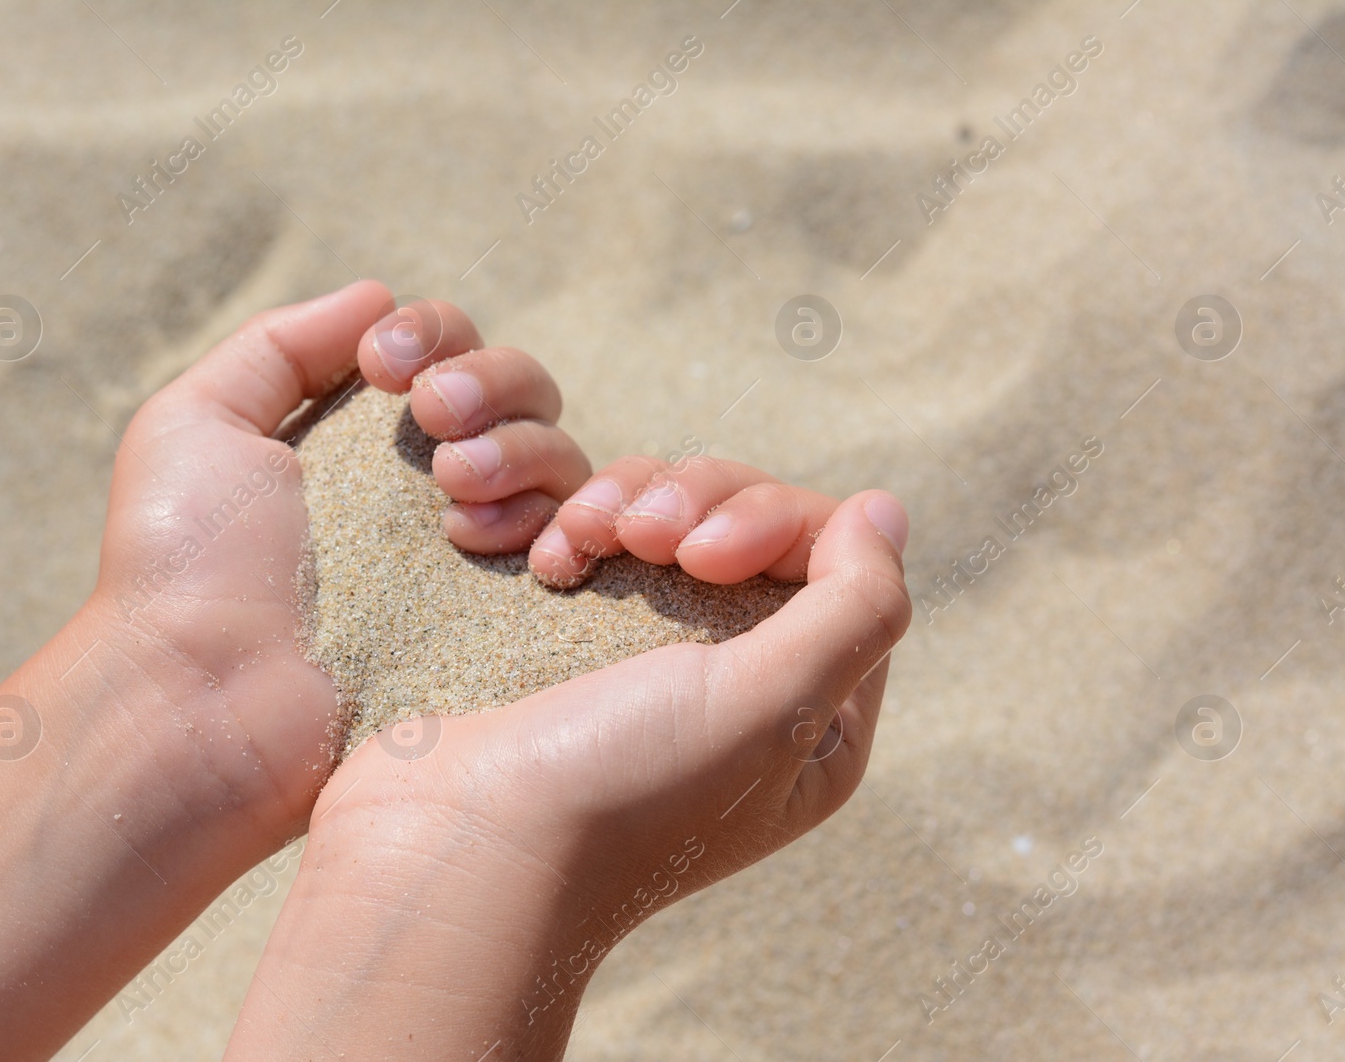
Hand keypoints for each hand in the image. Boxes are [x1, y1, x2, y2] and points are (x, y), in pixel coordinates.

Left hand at [82, 281, 590, 842]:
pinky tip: (485, 541)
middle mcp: (431, 490)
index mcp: (366, 442)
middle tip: (433, 421)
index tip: (389, 365)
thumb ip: (282, 346)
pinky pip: (579, 544)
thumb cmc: (182, 567)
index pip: (450, 353)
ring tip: (451, 489)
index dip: (438, 336)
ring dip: (519, 448)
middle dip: (491, 383)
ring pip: (561, 458)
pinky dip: (553, 519)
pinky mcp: (509, 620)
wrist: (203, 703)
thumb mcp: (197, 424)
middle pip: (524, 393)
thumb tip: (377, 294)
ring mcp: (477, 557)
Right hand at [228, 471, 910, 1059]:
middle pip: (759, 529)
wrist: (458, 843)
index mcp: (819, 723)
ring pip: (681, 520)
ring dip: (636, 501)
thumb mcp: (772, 706)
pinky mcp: (587, 641)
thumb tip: (886, 511)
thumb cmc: (621, 789)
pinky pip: (610, 540)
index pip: (841, 566)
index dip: (775, 525)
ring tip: (586, 536)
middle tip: (643, 538)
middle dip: (699, 503)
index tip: (701, 555)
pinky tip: (552, 558)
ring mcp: (661, 664)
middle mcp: (751, 691)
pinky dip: (584, 526)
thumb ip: (856, 606)